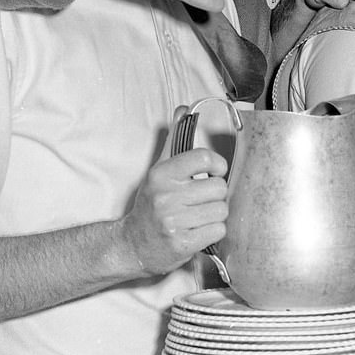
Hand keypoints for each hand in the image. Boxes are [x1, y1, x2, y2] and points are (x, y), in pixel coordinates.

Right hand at [117, 109, 228, 275]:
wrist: (133, 244)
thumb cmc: (151, 204)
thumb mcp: (158, 170)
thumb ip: (174, 140)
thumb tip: (183, 110)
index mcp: (162, 174)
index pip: (205, 158)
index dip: (217, 165)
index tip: (215, 171)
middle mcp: (166, 197)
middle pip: (219, 188)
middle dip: (214, 195)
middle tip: (200, 200)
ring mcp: (173, 222)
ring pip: (221, 210)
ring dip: (214, 215)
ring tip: (198, 216)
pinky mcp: (182, 243)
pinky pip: (218, 230)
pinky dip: (213, 232)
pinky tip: (197, 230)